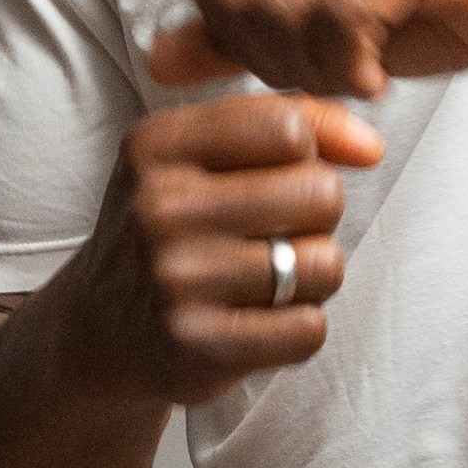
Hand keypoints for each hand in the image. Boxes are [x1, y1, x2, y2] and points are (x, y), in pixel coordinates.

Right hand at [48, 91, 389, 404]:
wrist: (99, 328)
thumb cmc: (170, 227)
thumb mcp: (197, 154)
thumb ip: (284, 122)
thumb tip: (369, 148)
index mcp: (155, 145)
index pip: (289, 128)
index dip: (309, 154)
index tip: (289, 175)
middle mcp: (158, 207)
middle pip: (320, 193)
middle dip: (315, 217)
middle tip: (273, 234)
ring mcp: (175, 279)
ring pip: (325, 265)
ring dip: (312, 276)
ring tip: (267, 280)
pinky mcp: (196, 345)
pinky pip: (309, 329)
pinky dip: (299, 328)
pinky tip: (259, 322)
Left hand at [146, 0, 467, 99]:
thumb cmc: (450, 1)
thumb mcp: (332, 14)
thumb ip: (243, 31)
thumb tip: (156, 58)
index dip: (231, 36)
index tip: (290, 62)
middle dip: (268, 62)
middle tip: (325, 79)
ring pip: (280, 9)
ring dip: (310, 73)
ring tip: (355, 79)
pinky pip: (340, 18)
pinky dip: (346, 69)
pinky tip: (377, 79)